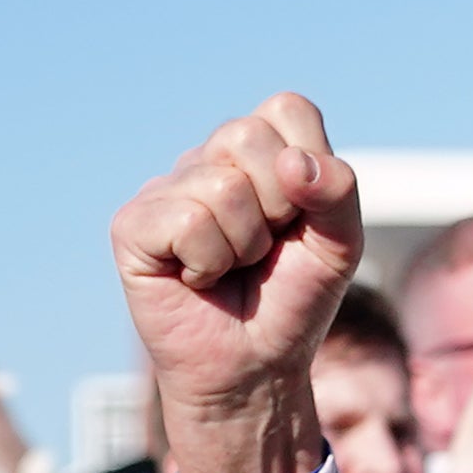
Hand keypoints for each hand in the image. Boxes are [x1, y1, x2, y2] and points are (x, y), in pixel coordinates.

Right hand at [114, 94, 359, 472]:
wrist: (256, 364)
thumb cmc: (293, 299)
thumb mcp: (339, 243)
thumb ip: (337, 191)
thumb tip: (293, 162)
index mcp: (258, 151)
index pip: (287, 108)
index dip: (308, 167)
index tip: (301, 216)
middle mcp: (207, 160)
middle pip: (248, 136)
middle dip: (277, 206)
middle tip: (265, 248)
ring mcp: (166, 189)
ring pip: (221, 186)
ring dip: (244, 244)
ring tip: (232, 267)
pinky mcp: (133, 225)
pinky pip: (187, 222)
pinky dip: (209, 261)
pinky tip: (199, 278)